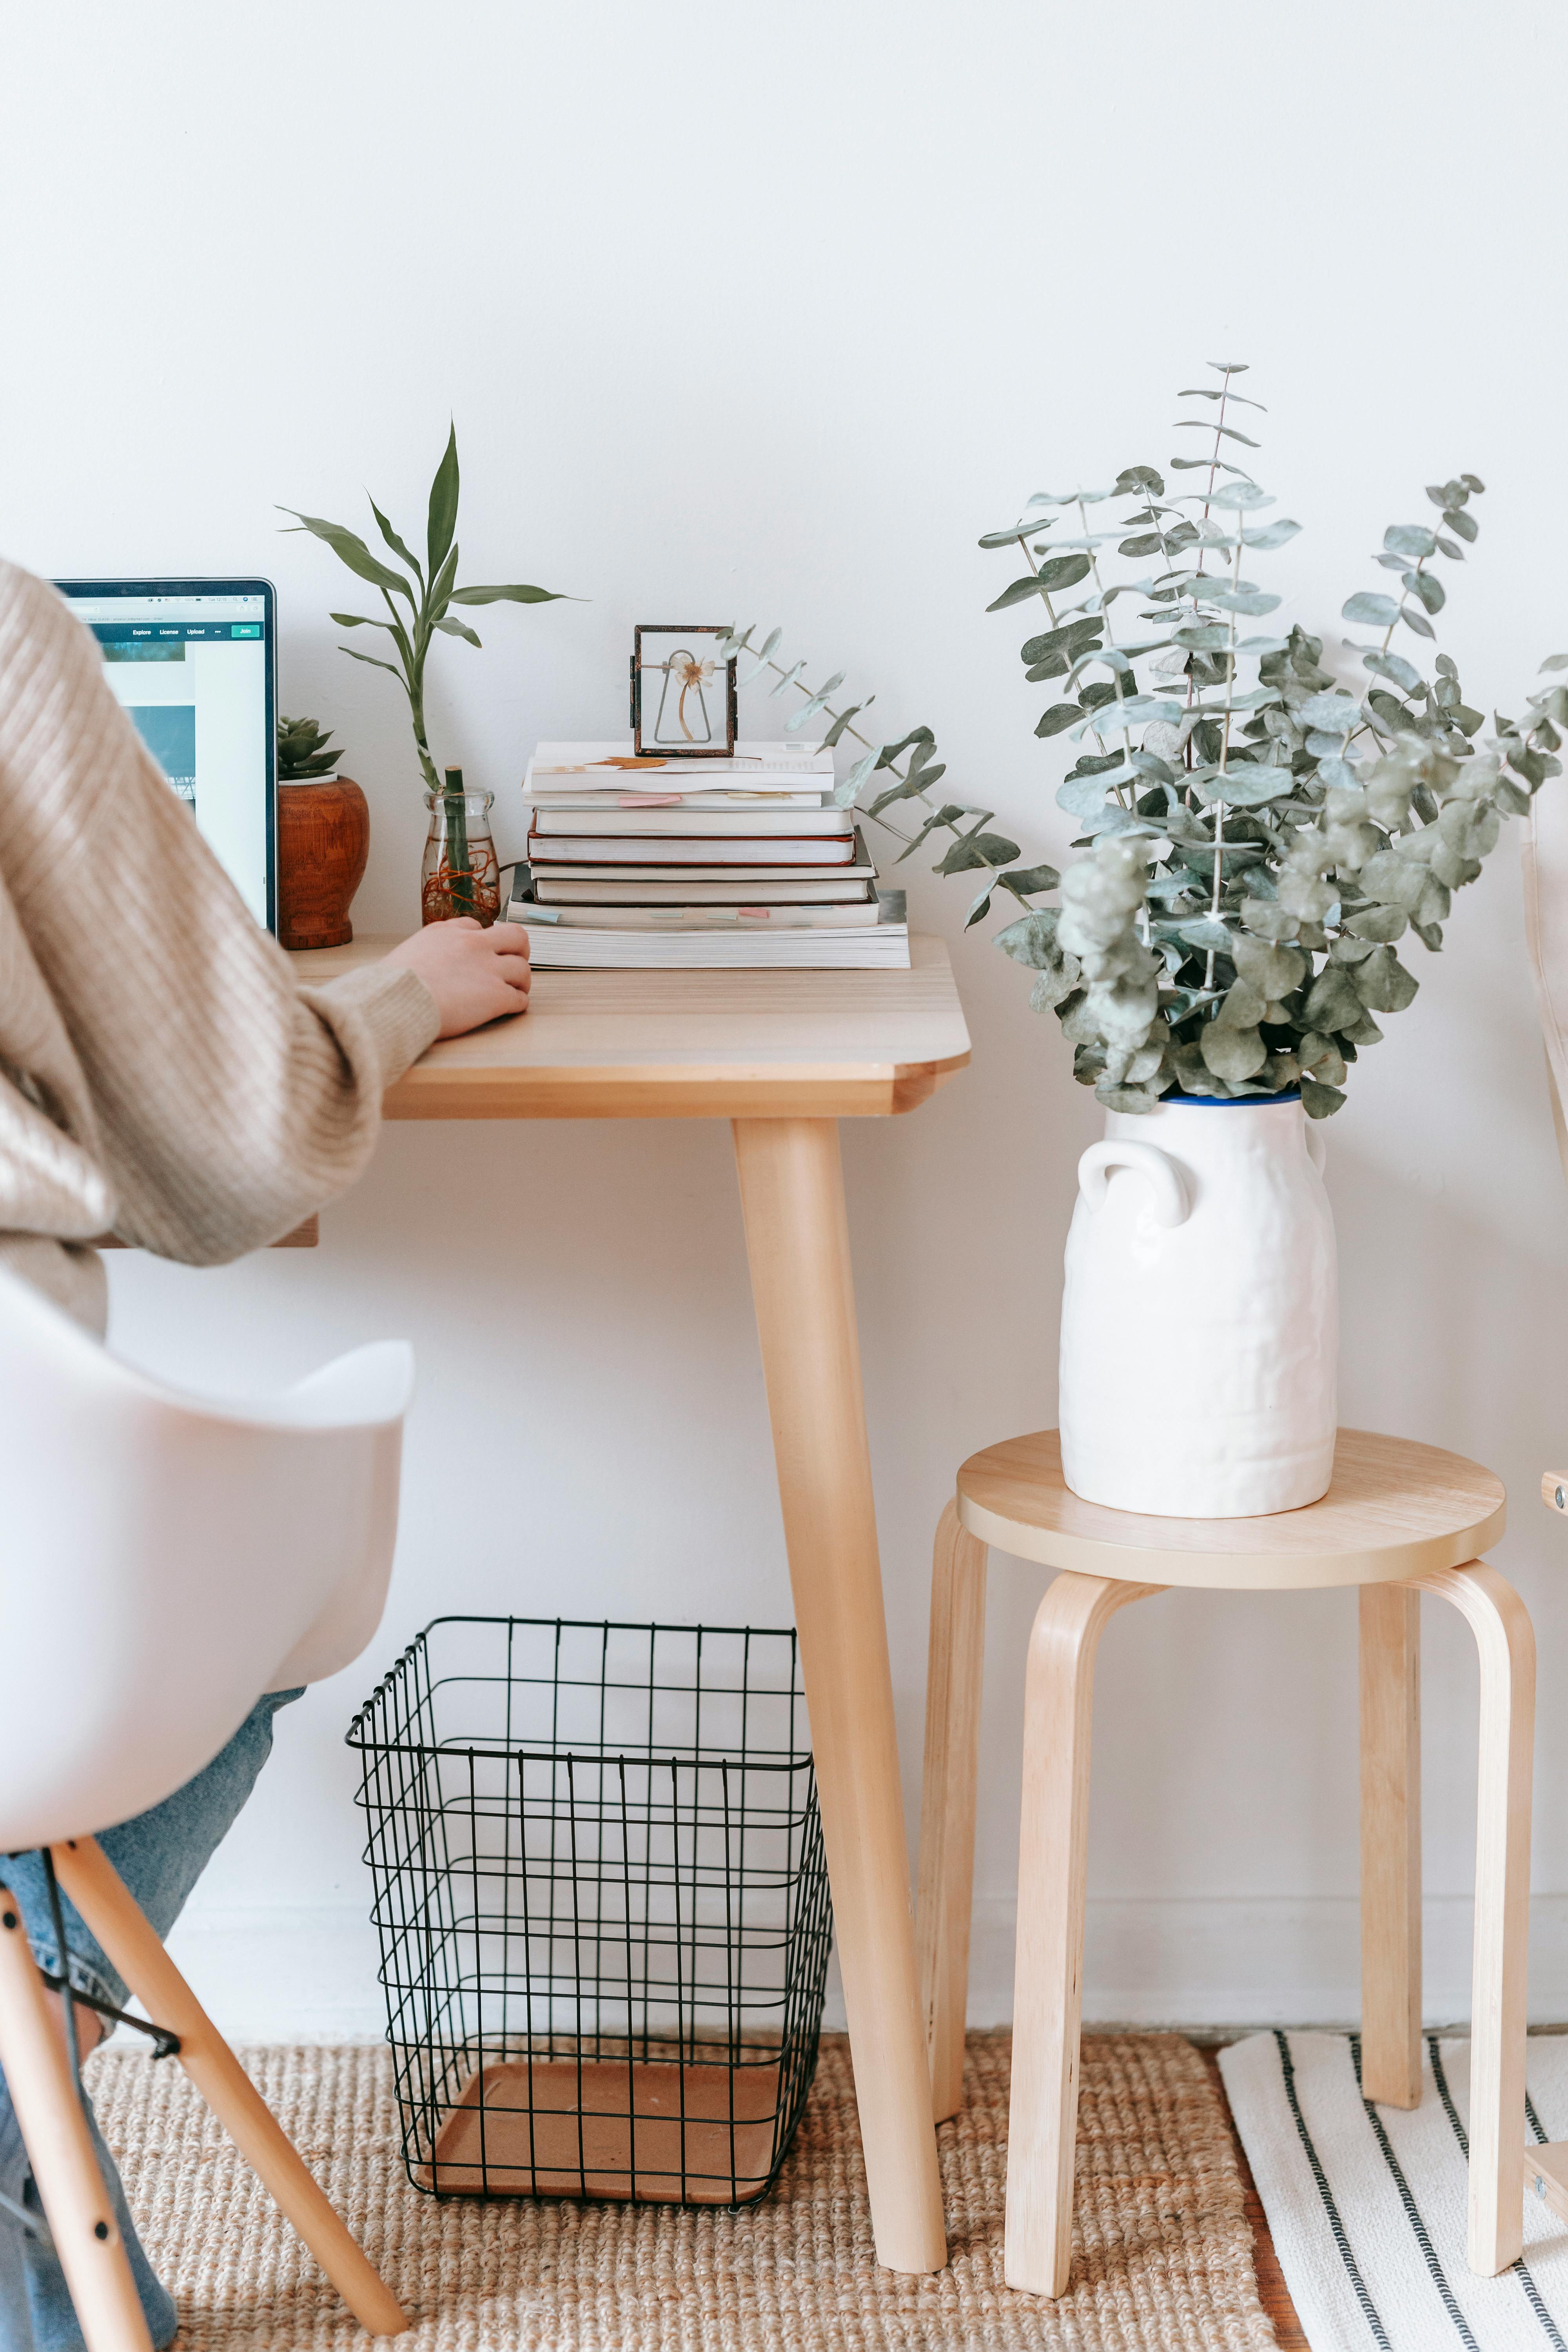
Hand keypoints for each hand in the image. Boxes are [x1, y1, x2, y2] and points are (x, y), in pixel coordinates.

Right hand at [384, 917, 530, 1036]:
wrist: (394, 1001)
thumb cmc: (390, 986)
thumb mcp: (406, 954)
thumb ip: (427, 953)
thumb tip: (426, 965)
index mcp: (446, 932)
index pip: (476, 926)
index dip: (482, 941)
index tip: (481, 952)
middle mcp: (472, 944)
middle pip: (515, 936)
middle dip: (518, 950)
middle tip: (515, 962)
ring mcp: (487, 969)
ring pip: (522, 968)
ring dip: (520, 981)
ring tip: (515, 991)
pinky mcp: (496, 995)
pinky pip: (519, 998)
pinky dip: (517, 1004)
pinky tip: (509, 1009)